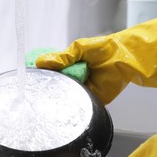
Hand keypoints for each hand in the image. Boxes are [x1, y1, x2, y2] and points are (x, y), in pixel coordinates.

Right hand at [36, 9, 156, 104]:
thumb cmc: (105, 49)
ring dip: (60, 97)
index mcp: (71, 65)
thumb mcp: (79, 48)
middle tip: (35, 93)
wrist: (126, 59)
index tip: (30, 81)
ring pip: (67, 97)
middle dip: (49, 89)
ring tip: (45, 101)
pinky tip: (61, 108)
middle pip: (57, 86)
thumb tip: (40, 62)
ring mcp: (83, 89)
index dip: (42, 76)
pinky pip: (80, 104)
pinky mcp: (92, 99)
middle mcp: (75, 78)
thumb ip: (61, 58)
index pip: (52, 73)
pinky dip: (72, 105)